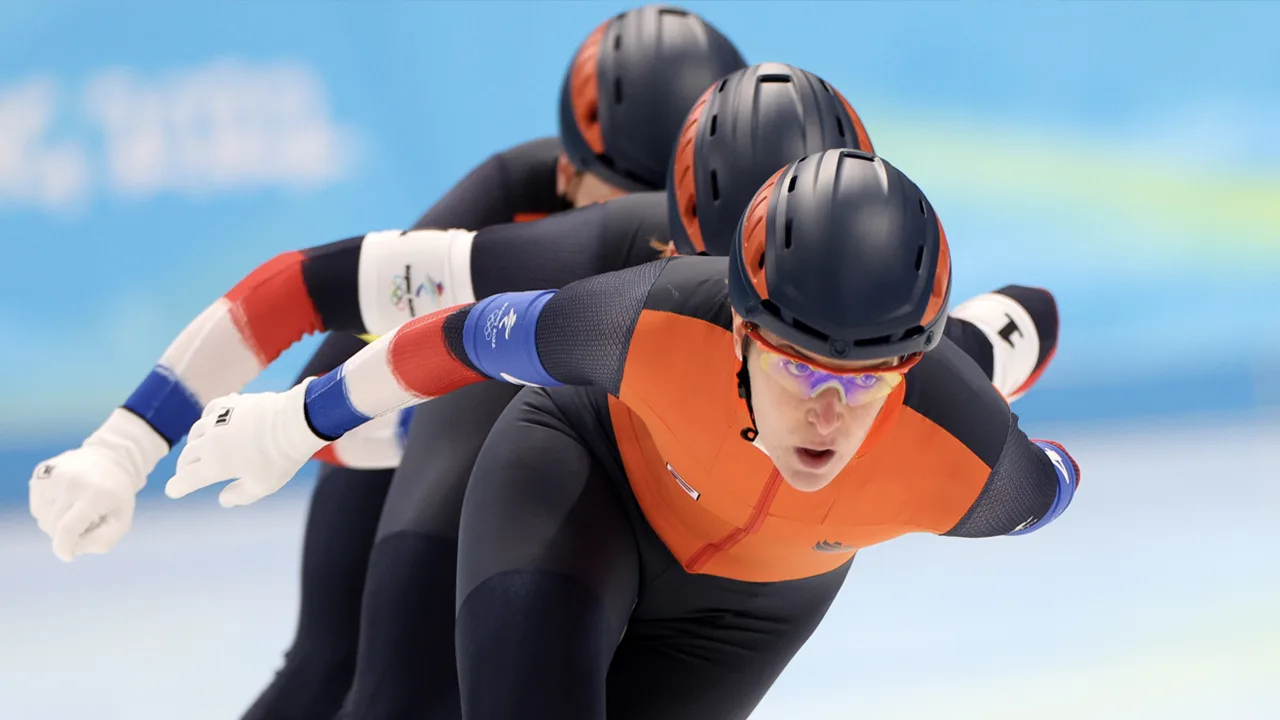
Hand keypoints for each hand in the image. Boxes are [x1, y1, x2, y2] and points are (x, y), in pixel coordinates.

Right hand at [28, 409, 163, 561]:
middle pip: (54, 528)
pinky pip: (37, 508)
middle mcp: (69, 483)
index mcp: (93, 495)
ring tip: (77, 508)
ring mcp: (52, 476)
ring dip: (58, 522)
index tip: (69, 555)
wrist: (110, 458)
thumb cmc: (116, 495)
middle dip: (68, 533)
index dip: (64, 548)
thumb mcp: (122, 520)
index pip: (67, 530)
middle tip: (87, 520)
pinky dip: (50, 511)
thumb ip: (102, 542)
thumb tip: (72, 549)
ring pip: (43, 520)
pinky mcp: (40, 473)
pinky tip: (66, 499)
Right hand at [165, 378, 329, 507]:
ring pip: (195, 433)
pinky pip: (209, 411)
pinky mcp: (231, 404)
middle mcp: (210, 442)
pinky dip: (206, 420)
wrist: (294, 422)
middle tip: (186, 473)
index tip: (173, 491)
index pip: (186, 479)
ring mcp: (219, 420)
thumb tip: (223, 499)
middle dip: (184, 467)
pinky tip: (212, 423)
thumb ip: (239, 496)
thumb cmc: (280, 458)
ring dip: (194, 444)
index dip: (177, 487)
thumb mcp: (262, 486)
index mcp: (214, 465)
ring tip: (199, 450)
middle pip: (187, 456)